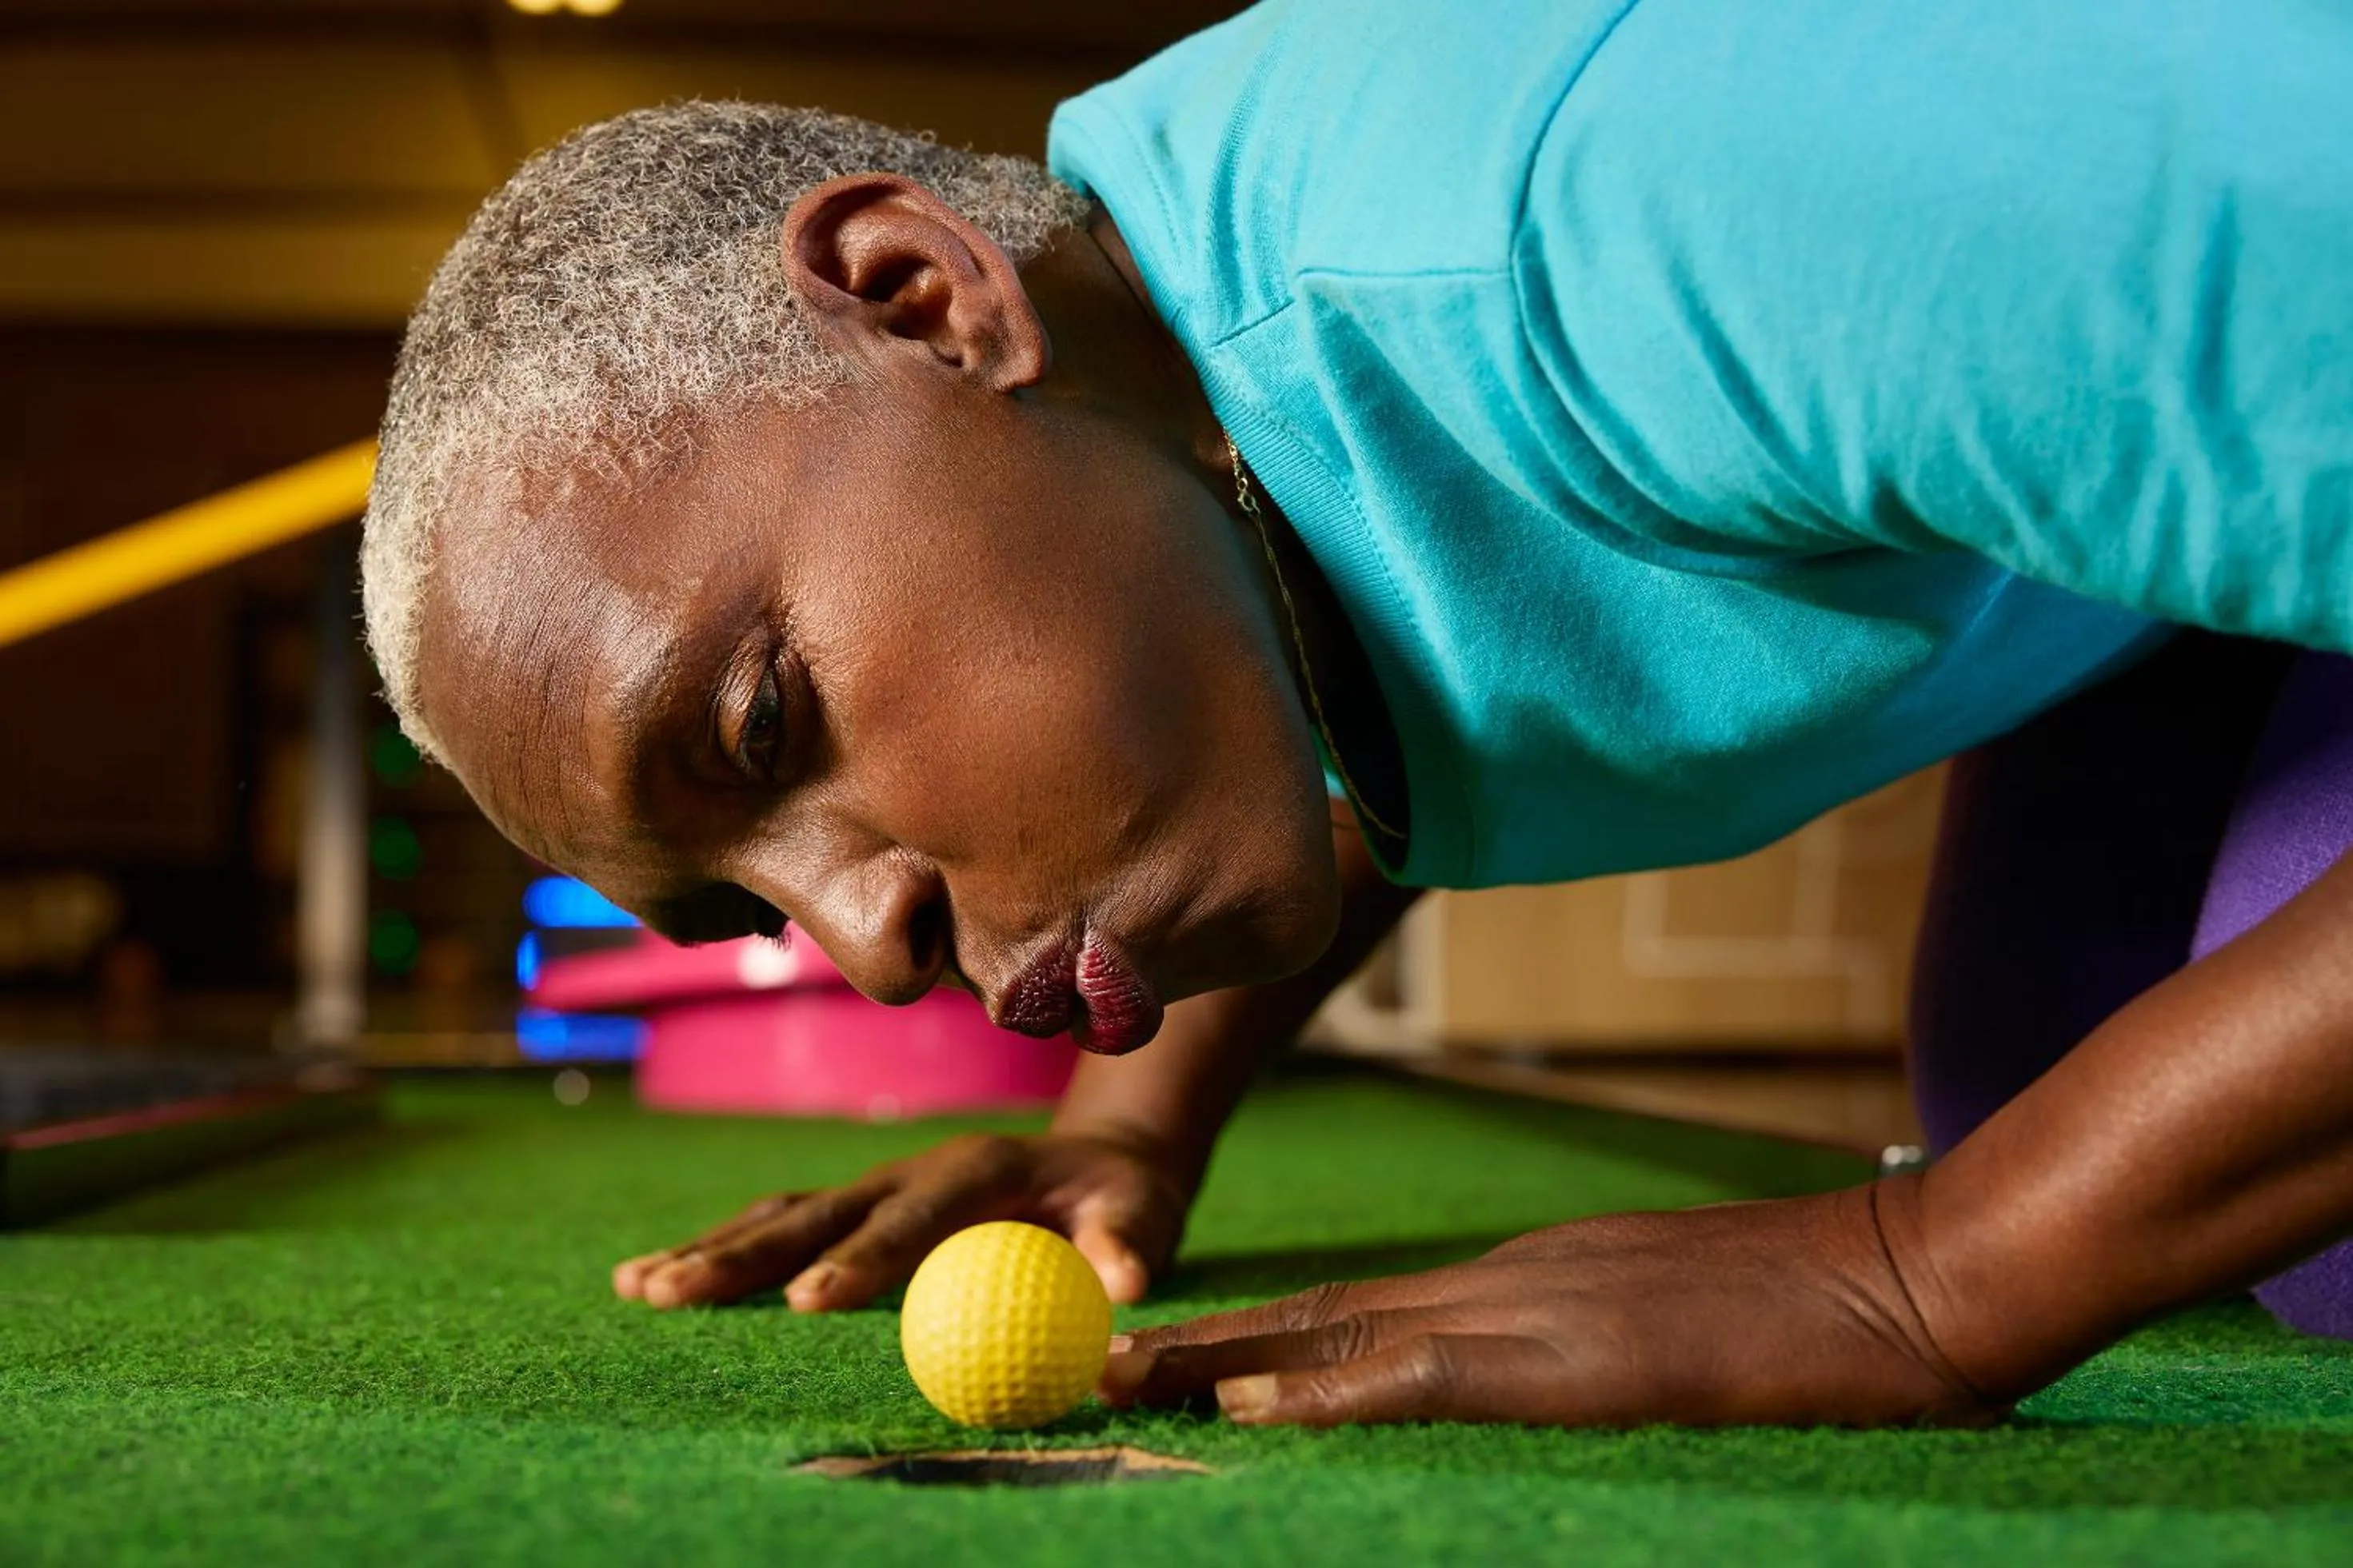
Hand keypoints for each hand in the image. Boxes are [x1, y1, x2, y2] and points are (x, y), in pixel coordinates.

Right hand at [611, 1129, 1191, 1310]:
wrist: (1102, 1160)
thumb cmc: (1124, 1200)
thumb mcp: (1143, 1216)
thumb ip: (1129, 1245)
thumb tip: (1127, 1284)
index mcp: (977, 1168)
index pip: (909, 1216)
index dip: (861, 1258)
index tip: (810, 1304)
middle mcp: (910, 1169)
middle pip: (815, 1210)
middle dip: (745, 1255)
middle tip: (673, 1295)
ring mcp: (875, 1185)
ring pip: (780, 1215)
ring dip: (709, 1250)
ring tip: (634, 1287)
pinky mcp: (857, 1208)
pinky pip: (778, 1227)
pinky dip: (717, 1251)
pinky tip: (647, 1278)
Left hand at [1100, 1182, 2001, 1428]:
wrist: (1907, 1281)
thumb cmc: (1808, 1316)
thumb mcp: (1663, 1325)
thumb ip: (1576, 1345)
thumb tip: (1518, 1381)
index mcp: (1520, 1285)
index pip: (1358, 1311)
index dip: (1253, 1333)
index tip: (1165, 1353)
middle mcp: (1502, 1289)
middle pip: (1321, 1314)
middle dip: (1203, 1342)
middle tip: (1093, 1360)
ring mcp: (1533, 1315)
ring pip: (1345, 1336)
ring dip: (1227, 1362)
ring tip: (1122, 1379)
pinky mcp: (1573, 1358)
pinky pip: (1427, 1375)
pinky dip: (1334, 1390)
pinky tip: (1256, 1402)